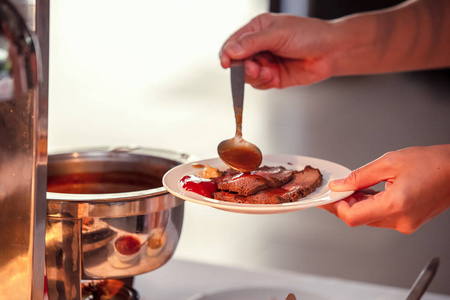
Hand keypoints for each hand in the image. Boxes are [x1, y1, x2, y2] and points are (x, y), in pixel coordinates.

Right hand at [219, 13, 336, 88]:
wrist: (331, 51)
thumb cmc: (309, 34)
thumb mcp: (278, 34)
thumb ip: (253, 43)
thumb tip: (230, 51)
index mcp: (256, 29)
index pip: (233, 43)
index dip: (227, 54)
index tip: (226, 63)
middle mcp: (258, 46)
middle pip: (237, 62)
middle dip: (243, 68)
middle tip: (255, 69)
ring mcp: (265, 62)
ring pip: (247, 76)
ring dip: (254, 76)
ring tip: (268, 72)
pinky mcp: (273, 77)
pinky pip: (259, 85)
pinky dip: (263, 83)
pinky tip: (273, 77)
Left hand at [319, 145, 449, 233]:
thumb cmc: (433, 163)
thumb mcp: (389, 162)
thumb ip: (359, 177)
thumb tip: (339, 186)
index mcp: (396, 206)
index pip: (353, 217)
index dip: (335, 207)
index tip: (327, 196)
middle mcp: (401, 220)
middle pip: (359, 219)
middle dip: (344, 204)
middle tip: (336, 189)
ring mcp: (406, 224)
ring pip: (369, 219)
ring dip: (356, 205)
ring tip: (352, 187)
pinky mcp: (408, 222)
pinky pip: (381, 217)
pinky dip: (370, 206)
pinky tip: (366, 192)